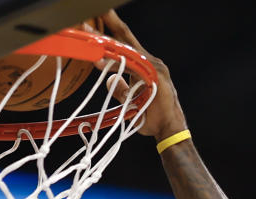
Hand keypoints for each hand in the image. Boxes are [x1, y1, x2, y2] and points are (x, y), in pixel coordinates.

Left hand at [98, 10, 187, 140]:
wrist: (168, 129)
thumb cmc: (152, 117)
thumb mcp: (131, 102)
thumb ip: (121, 88)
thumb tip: (108, 78)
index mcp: (145, 64)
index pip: (125, 42)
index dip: (111, 29)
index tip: (97, 18)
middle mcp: (150, 61)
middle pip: (125, 37)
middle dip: (110, 21)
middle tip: (94, 10)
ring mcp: (153, 67)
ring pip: (125, 49)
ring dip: (105, 40)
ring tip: (87, 31)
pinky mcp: (154, 76)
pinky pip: (130, 66)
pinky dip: (113, 63)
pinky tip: (98, 60)